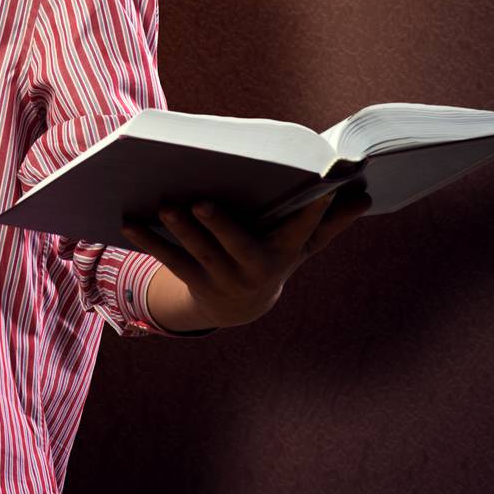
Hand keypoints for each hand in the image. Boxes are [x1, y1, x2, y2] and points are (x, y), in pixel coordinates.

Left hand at [120, 185, 371, 328]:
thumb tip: (365, 193)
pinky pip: (170, 260)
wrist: (240, 306)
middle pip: (240, 247)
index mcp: (287, 251)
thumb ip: (330, 219)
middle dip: (222, 226)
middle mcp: (257, 268)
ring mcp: (225, 279)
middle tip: (201, 201)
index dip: (312, 211)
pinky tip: (128, 221)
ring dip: (181, 230)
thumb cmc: (274, 254)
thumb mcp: (302, 243)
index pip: (305, 231)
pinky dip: (148, 240)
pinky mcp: (196, 283)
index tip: (318, 186)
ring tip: (164, 206)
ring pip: (200, 254)